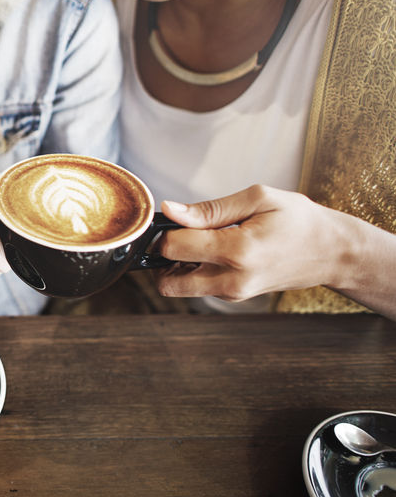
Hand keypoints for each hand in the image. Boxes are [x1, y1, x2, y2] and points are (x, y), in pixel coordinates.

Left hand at [155, 185, 348, 301]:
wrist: (332, 252)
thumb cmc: (299, 220)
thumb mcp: (258, 199)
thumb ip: (210, 209)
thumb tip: (171, 210)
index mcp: (238, 252)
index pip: (173, 248)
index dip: (166, 230)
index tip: (178, 218)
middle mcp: (232, 280)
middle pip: (167, 282)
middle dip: (164, 258)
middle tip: (181, 235)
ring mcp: (233, 293)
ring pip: (180, 287)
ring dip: (179, 265)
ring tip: (203, 241)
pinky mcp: (234, 297)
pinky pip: (198, 287)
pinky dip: (195, 270)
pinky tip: (216, 250)